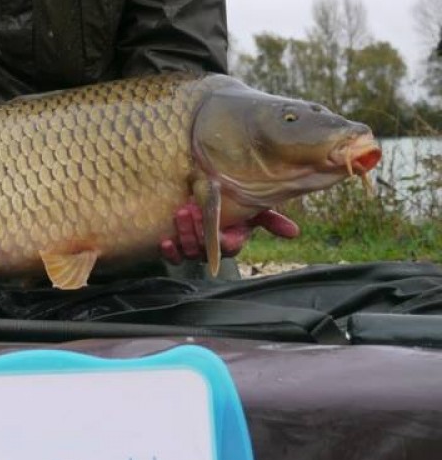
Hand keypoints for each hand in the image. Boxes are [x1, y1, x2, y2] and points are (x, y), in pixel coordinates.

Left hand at [160, 203, 299, 263]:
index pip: (228, 247)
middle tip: (188, 211)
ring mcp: (195, 251)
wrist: (205, 200)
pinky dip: (169, 252)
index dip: (219, 238)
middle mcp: (213, 250)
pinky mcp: (178, 251)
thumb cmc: (231, 206)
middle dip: (196, 232)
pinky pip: (174, 259)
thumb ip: (271, 220)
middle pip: (204, 249)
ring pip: (189, 252)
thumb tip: (295, 232)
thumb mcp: (251, 210)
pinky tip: (165, 241)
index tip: (211, 222)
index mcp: (232, 242)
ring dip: (183, 235)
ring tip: (179, 214)